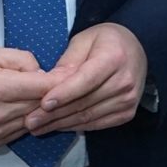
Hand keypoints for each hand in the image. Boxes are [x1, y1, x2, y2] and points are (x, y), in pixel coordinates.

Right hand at [0, 47, 59, 148]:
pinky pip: (20, 132)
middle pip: (40, 106)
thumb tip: (43, 72)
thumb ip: (21, 60)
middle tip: (65, 83)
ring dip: (40, 109)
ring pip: (33, 121)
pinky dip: (26, 120)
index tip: (73, 74)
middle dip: (53, 94)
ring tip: (44, 96)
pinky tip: (25, 109)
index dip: (59, 80)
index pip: (41, 87)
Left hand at [24, 23, 146, 135]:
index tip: (43, 103)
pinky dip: (75, 126)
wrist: (137, 49)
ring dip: (61, 124)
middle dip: (54, 114)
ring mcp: (128, 100)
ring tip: (37, 126)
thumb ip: (68, 61)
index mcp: (114, 57)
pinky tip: (58, 126)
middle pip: (84, 102)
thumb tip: (50, 83)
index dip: (64, 93)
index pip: (86, 80)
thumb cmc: (105, 41)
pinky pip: (96, 124)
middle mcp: (124, 81)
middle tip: (30, 120)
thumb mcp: (84, 39)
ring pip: (88, 116)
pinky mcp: (127, 113)